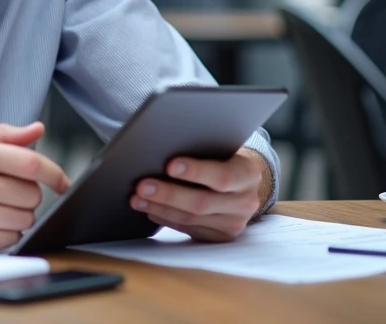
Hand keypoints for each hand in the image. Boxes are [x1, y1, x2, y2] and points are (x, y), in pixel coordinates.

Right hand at [0, 122, 69, 251]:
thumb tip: (38, 129)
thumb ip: (3, 134)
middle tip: (8, 192)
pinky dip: (5, 233)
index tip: (63, 182)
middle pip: (32, 194)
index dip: (55, 173)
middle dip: (28, 195)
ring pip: (24, 219)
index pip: (31, 162)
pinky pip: (9, 240)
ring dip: (18, 215)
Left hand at [129, 147, 269, 241]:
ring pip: (191, 219)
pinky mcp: (220, 236)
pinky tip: (150, 208)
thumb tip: (163, 148)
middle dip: (168, 194)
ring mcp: (234, 223)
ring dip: (160, 208)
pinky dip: (166, 218)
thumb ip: (203, 151)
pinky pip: (188, 229)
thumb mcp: (222, 149)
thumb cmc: (225, 158)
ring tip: (137, 198)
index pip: (222, 176)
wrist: (244, 182)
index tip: (170, 165)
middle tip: (141, 185)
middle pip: (202, 202)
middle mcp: (245, 202)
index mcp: (248, 174)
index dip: (196, 172)